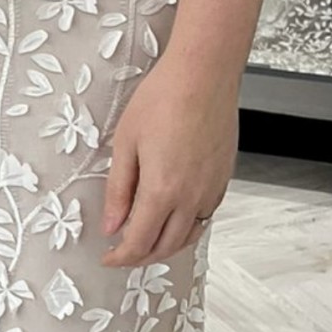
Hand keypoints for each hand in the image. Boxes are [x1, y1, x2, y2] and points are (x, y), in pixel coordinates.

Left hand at [100, 53, 239, 268]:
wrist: (203, 74)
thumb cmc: (162, 98)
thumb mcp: (125, 143)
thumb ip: (119, 190)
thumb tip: (112, 225)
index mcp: (162, 191)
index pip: (139, 242)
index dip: (121, 257)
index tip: (108, 257)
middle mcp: (191, 197)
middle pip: (166, 247)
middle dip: (141, 257)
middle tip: (123, 253)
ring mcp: (211, 189)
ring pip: (190, 236)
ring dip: (166, 246)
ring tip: (147, 241)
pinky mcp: (223, 178)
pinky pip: (205, 216)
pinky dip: (187, 228)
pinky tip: (174, 218)